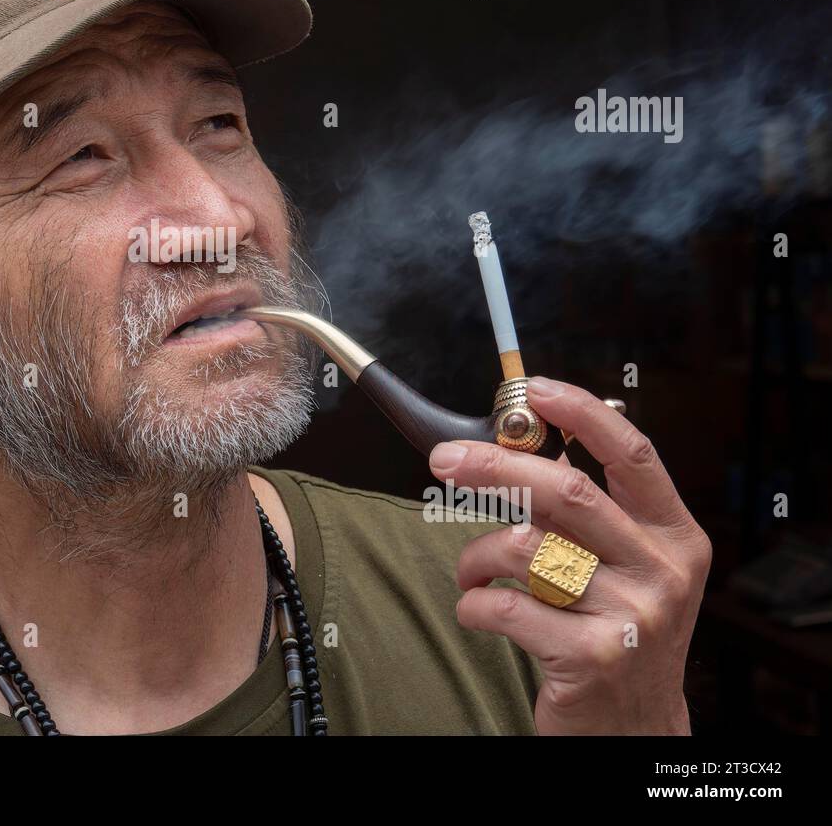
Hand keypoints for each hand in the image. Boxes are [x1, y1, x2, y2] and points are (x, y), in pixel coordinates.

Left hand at [427, 376, 711, 734]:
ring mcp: (632, 616)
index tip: (534, 391)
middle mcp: (662, 571)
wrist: (634, 728)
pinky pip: (506, 607)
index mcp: (673, 536)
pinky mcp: (593, 658)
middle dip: (494, 467)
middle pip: (567, 492)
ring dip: (477, 555)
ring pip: (525, 549)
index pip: (633, 454)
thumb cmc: (616, 629)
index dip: (582, 414)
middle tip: (445, 460)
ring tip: (471, 572)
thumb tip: (523, 440)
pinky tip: (478, 611)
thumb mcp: (624, 565)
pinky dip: (474, 605)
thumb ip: (587, 509)